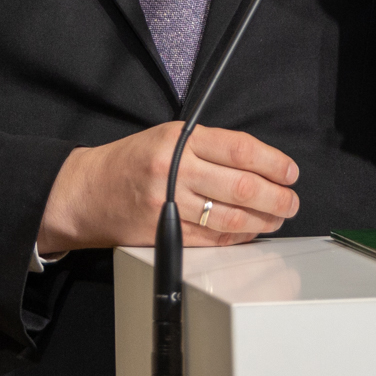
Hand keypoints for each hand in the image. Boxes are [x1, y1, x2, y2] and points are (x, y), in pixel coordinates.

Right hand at [38, 122, 301, 252]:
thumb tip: (261, 164)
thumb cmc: (130, 162)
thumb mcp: (168, 138)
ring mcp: (168, 203)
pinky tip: (249, 232)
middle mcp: (175, 169)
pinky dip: (236, 237)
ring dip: (263, 220)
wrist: (83, 191)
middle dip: (277, 197)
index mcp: (180, 140)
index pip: (241, 149)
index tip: (290, 173)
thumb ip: (210, 147)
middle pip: (242, 186)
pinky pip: (211, 238)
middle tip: (291, 202)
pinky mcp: (163, 232)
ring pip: (231, 216)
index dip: (274, 163)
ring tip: (276, 218)